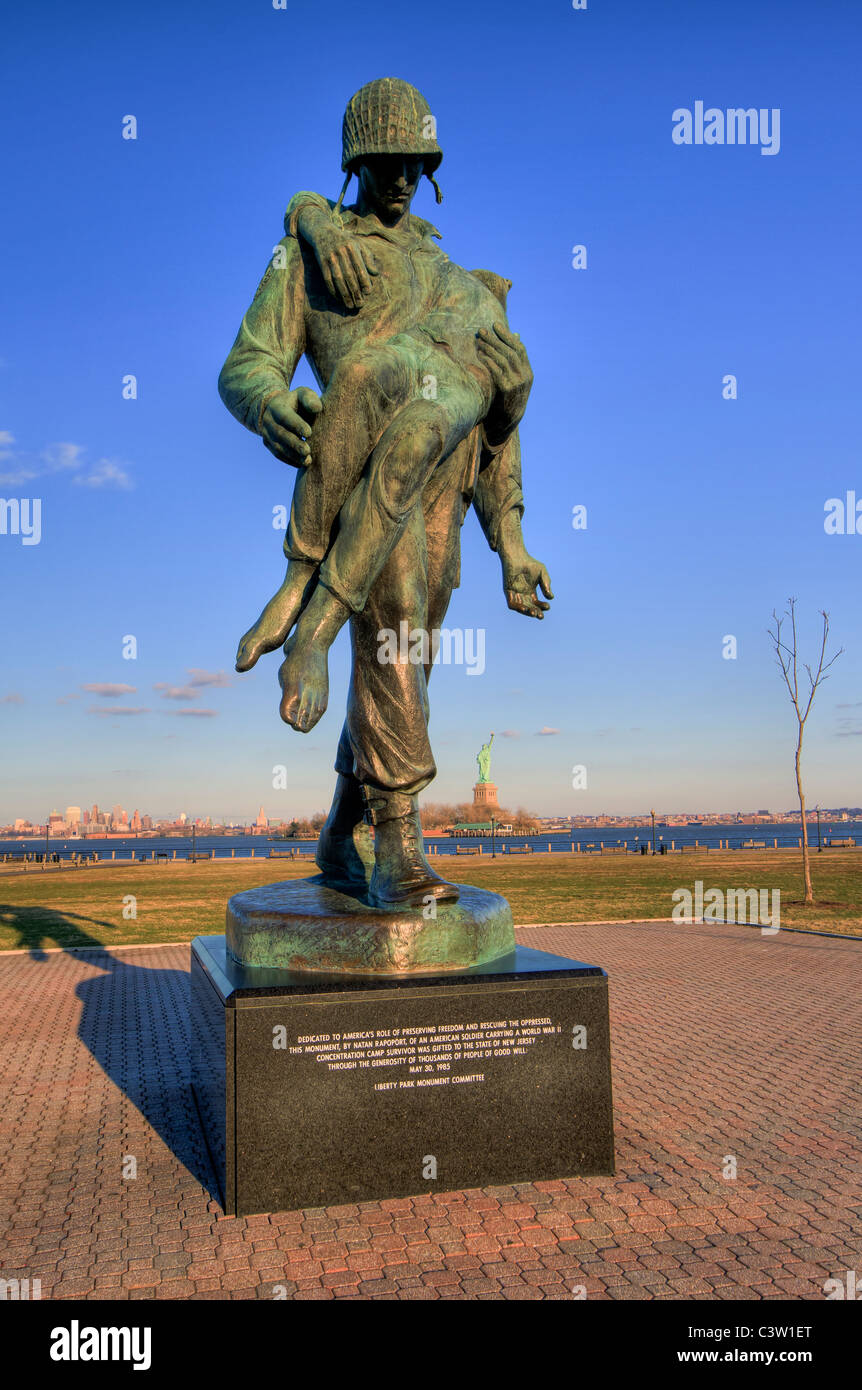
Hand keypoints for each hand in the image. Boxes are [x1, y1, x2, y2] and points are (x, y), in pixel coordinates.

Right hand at [261, 387, 322, 466]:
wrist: (278, 409)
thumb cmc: (297, 402)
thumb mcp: (303, 394)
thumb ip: (310, 399)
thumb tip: (317, 408)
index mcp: (276, 406)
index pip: (285, 416)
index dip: (296, 425)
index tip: (309, 433)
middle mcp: (268, 420)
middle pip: (280, 434)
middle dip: (294, 444)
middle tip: (307, 451)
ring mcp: (266, 433)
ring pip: (278, 447)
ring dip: (292, 456)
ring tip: (307, 461)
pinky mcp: (268, 444)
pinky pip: (278, 454)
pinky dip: (290, 460)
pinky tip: (302, 464)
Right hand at [299, 209, 378, 309]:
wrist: (322, 231)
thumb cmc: (345, 240)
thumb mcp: (359, 244)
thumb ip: (368, 258)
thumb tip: (376, 274)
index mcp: (352, 247)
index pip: (360, 267)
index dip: (364, 281)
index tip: (368, 292)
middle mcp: (341, 252)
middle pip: (349, 276)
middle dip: (355, 292)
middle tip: (360, 304)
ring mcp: (330, 257)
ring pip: (338, 279)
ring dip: (344, 295)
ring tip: (350, 306)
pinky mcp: (321, 262)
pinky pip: (327, 279)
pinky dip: (333, 290)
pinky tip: (339, 299)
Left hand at [476, 322, 532, 444]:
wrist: (507, 422)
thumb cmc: (508, 399)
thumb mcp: (515, 379)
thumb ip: (515, 360)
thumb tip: (516, 335)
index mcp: (528, 372)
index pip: (519, 349)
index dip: (507, 336)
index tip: (495, 325)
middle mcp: (525, 376)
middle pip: (510, 351)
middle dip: (495, 339)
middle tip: (482, 330)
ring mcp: (517, 383)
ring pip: (503, 359)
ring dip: (490, 348)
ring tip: (479, 340)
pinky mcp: (507, 390)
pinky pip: (497, 371)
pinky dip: (489, 361)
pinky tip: (480, 355)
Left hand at [501, 545, 552, 619]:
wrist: (517, 557)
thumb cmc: (530, 564)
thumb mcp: (542, 573)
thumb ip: (546, 584)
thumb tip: (550, 597)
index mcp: (531, 592)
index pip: (537, 604)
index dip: (542, 607)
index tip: (547, 606)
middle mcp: (523, 594)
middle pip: (530, 608)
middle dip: (535, 613)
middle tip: (540, 616)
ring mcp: (515, 594)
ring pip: (521, 608)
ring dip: (527, 612)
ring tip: (533, 613)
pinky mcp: (508, 592)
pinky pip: (512, 604)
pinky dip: (518, 607)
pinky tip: (524, 608)